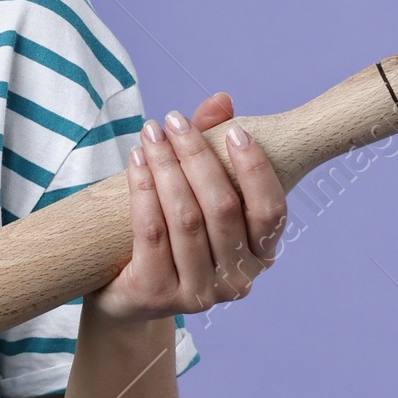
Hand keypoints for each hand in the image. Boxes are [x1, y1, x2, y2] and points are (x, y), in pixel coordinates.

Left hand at [87, 92, 286, 325]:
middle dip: (196, 156)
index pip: (271, 211)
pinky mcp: (159, 296)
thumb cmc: (172, 237)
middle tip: (173, 121)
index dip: (255, 169)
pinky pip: (152, 232)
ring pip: (185, 218)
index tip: (234, 130)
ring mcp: (200, 294)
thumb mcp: (198, 194)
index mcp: (260, 255)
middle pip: (222, 208)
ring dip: (166, 166)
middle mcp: (238, 280)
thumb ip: (214, 149)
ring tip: (150, 133)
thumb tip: (221, 101)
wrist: (126, 296)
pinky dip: (143, 190)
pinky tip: (136, 161)